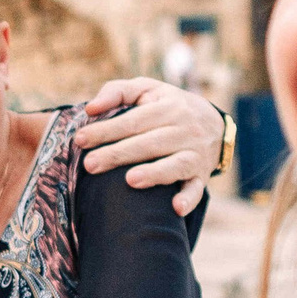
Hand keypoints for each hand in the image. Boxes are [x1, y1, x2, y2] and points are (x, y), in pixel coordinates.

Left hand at [75, 78, 222, 215]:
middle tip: (90, 165)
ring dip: (154, 174)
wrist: (216, 125)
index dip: (107, 130)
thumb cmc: (168, 106)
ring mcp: (194, 154)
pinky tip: (175, 208)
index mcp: (168, 107)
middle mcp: (184, 129)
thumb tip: (90, 108)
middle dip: (118, 154)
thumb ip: (117, 92)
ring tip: (130, 180)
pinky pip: (196, 188)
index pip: (134, 120)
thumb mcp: (147, 90)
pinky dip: (189, 199)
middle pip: (149, 143)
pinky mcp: (201, 175)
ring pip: (175, 165)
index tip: (80, 139)